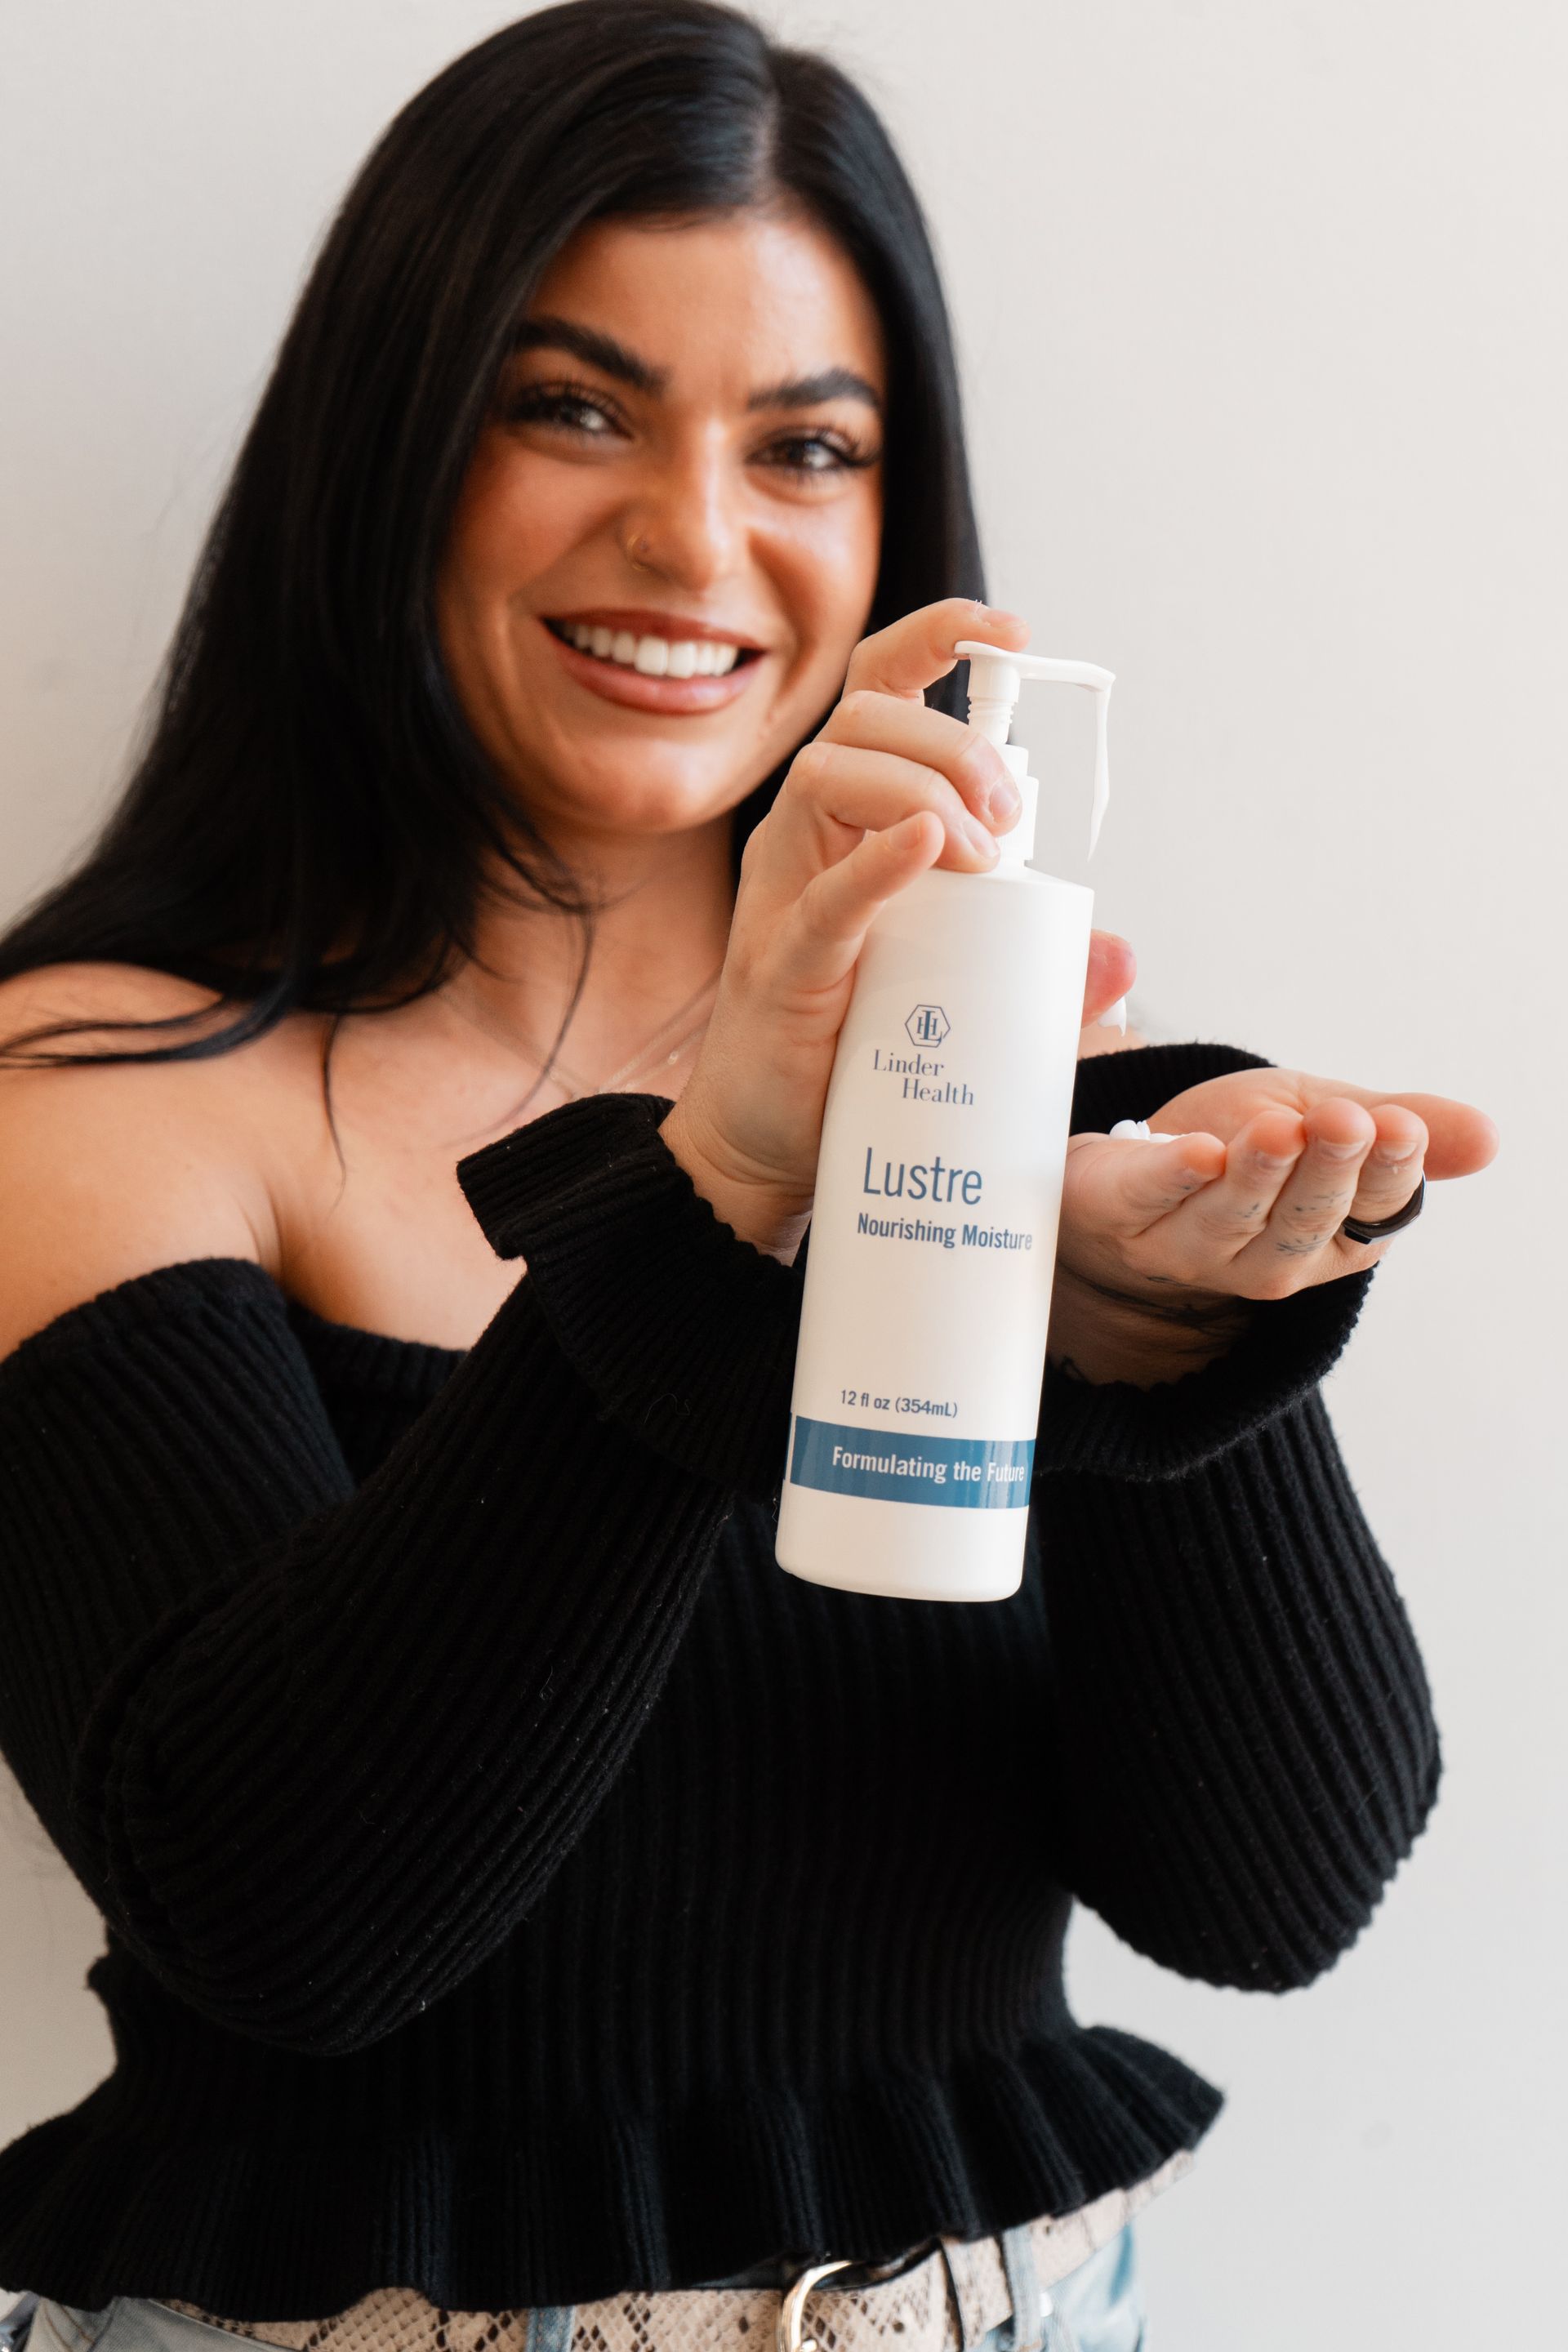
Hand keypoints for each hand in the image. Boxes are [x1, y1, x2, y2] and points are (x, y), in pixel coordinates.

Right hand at [661, 598, 1134, 1254]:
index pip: (877, 693)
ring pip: (831, 776)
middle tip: (1016, 820)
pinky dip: (877, 860)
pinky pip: (824, 897)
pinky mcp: (782, 967)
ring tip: (984, 854)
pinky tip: (926, 843)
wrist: (771, 1148)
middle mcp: (805, 839)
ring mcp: (782, 896)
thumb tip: (1121, 954)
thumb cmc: (852, 1056)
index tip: (1011, 636)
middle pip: (863, 720)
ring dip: (925, 787)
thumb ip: (1035, 969)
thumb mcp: (958, 996)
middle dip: (954, 742)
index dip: (936, 641)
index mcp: (844, 822)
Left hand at [1050, 1065, 1499, 1384]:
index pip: (1374, 1211)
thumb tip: (1485, 1137)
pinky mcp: (1123, 1216)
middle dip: (1330, 1171)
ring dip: (1259, 1175)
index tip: (1399, 1127)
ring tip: (1282, 1130)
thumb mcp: (1327, 1121)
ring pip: (1233, 1218)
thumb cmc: (1240, 1148)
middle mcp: (1267, 1257)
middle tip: (1349, 1121)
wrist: (1132, 1172)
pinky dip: (1173, 1176)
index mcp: (1332, 1234)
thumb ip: (1396, 1127)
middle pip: (1306, 1221)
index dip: (1388, 1171)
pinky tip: (1199, 1151)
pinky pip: (1150, 1199)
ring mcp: (1191, 1245)